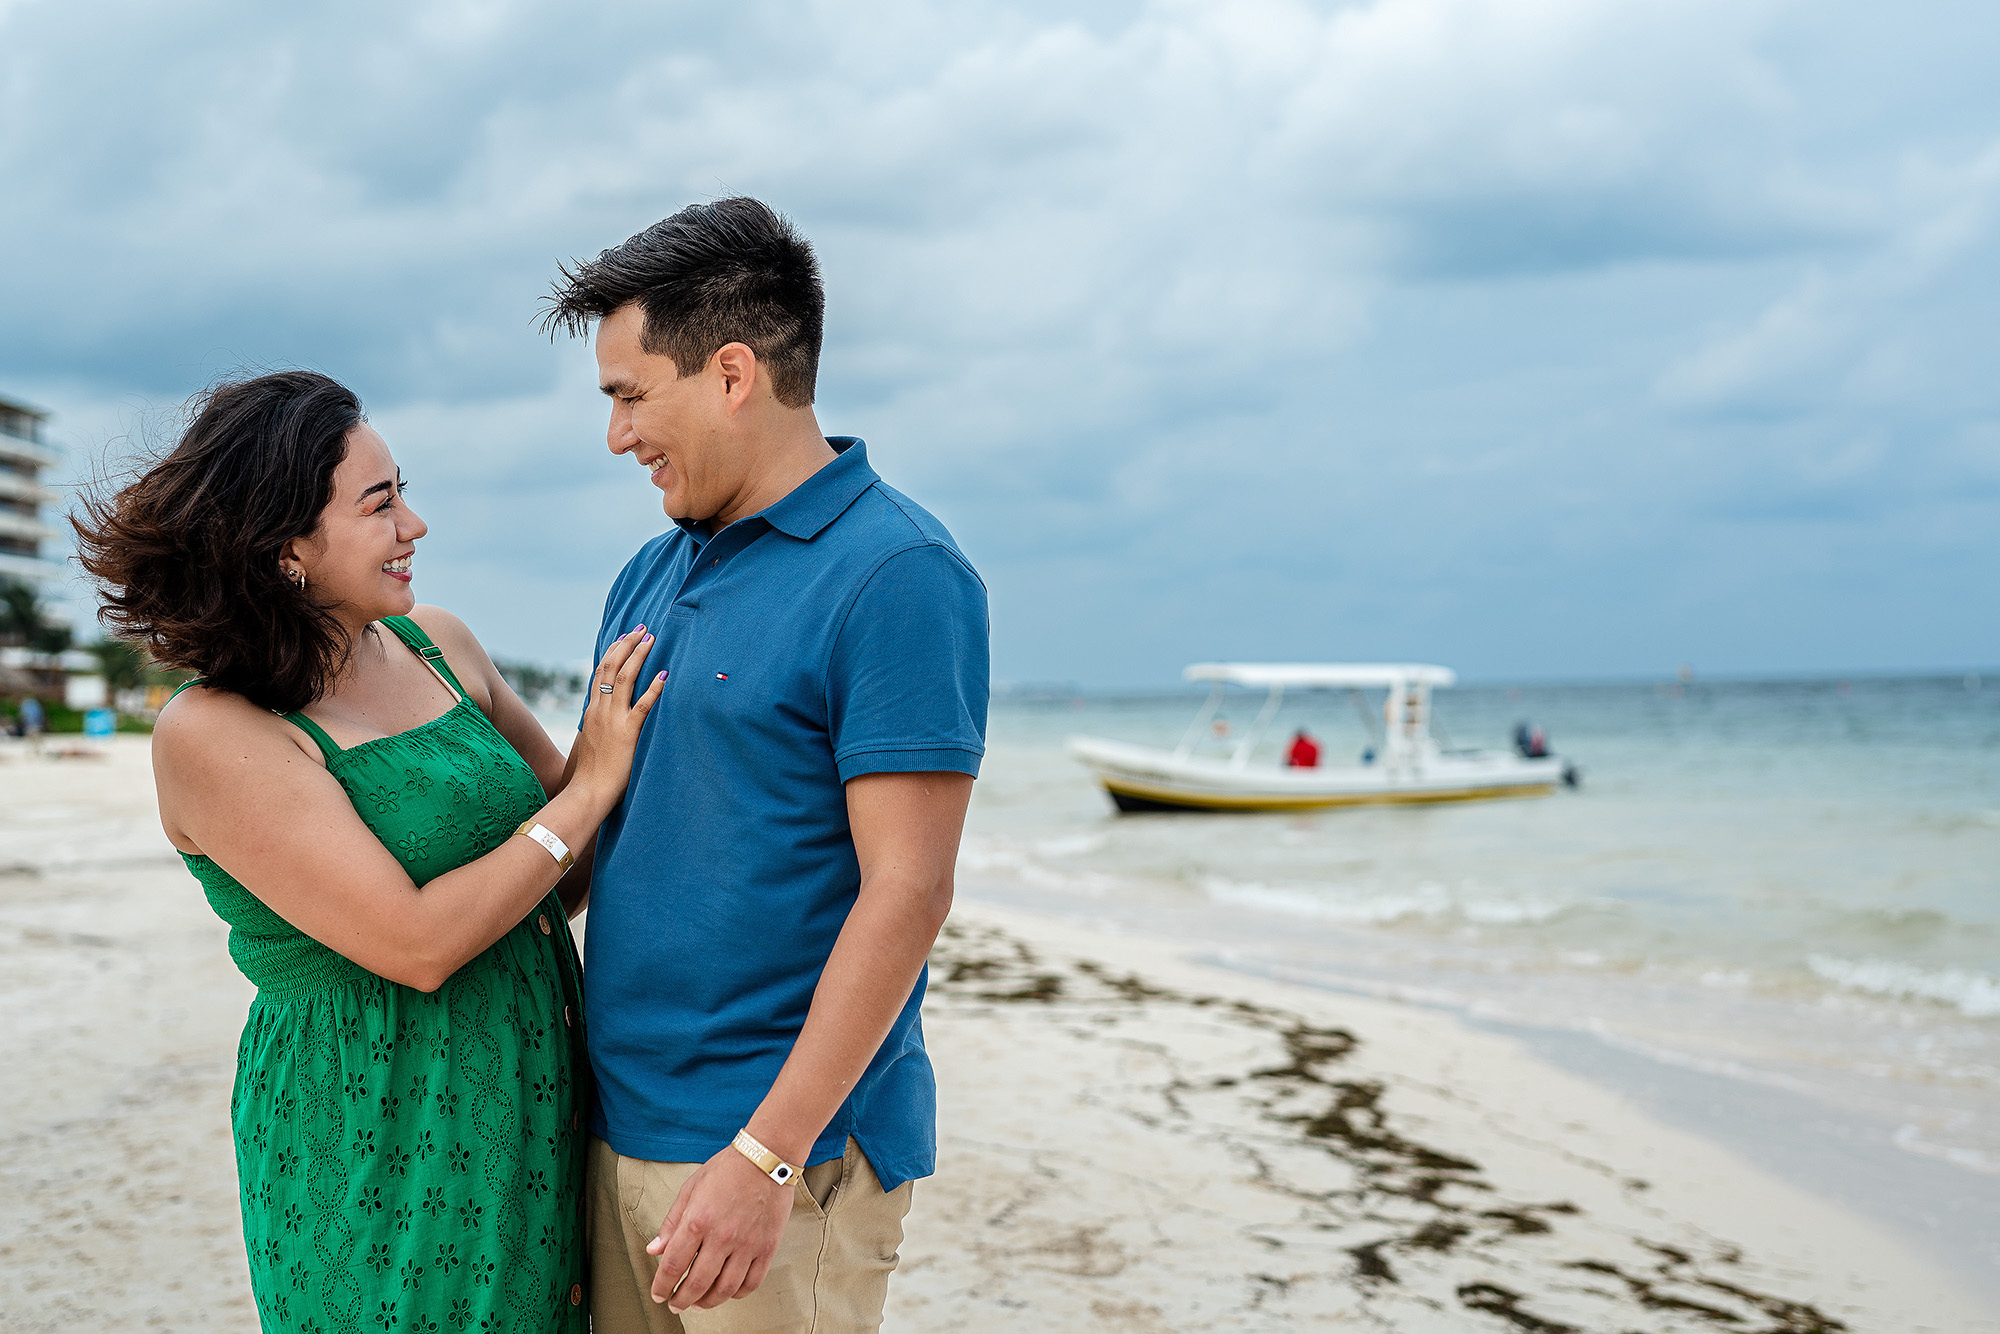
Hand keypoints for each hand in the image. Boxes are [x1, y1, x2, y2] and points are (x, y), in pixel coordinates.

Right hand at [567, 627, 665, 810]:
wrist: (587, 791)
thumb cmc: (591, 773)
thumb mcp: (591, 742)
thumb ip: (598, 727)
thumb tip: (604, 719)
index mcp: (592, 711)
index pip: (600, 672)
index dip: (613, 652)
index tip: (624, 637)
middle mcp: (600, 710)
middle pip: (611, 668)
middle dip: (626, 645)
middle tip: (641, 629)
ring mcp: (613, 720)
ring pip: (624, 679)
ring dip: (638, 656)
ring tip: (651, 640)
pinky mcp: (627, 733)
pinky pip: (642, 706)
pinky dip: (654, 688)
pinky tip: (665, 675)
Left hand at [646, 1146, 792, 1312]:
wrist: (767, 1156)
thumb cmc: (728, 1168)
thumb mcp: (691, 1188)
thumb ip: (671, 1222)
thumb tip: (654, 1250)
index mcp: (698, 1220)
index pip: (673, 1266)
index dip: (661, 1286)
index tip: (658, 1294)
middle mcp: (722, 1236)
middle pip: (697, 1284)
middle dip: (681, 1300)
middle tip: (676, 1304)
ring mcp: (747, 1244)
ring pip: (724, 1289)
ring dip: (707, 1302)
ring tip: (699, 1303)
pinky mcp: (767, 1247)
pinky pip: (751, 1282)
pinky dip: (737, 1294)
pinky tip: (727, 1292)